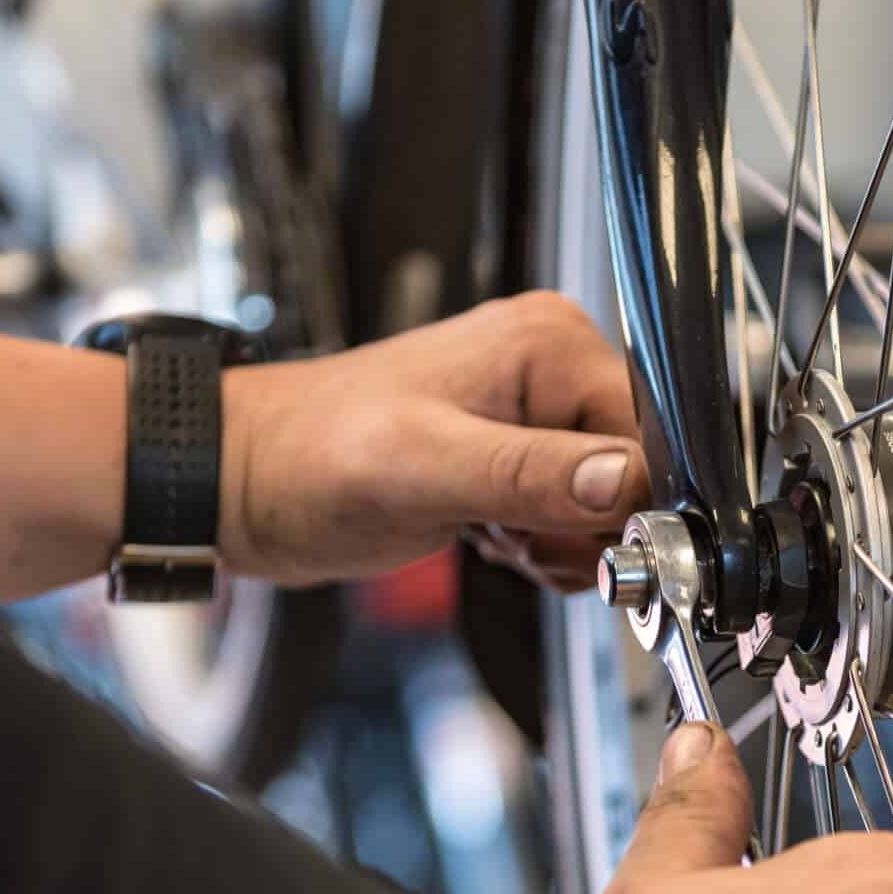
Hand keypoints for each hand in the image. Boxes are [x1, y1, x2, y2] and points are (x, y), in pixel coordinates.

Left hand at [220, 291, 648, 589]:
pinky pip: (572, 521)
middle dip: (588, 531)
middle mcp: (550, 369)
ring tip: (492, 533)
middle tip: (518, 537)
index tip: (580, 542)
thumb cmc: (309, 459)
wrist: (244, 484)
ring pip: (608, 510)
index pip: (648, 435)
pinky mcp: (515, 459)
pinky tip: (490, 537)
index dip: (629, 504)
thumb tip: (623, 484)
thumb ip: (530, 474)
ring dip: (561, 547)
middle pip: (637, 475)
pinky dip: (541, 548)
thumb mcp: (423, 469)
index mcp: (546, 345)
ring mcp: (534, 416)